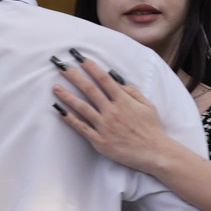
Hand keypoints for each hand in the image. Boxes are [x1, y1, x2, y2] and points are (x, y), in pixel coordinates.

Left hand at [49, 52, 176, 173]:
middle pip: (89, 89)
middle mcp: (112, 111)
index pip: (103, 79)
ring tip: (55, 87)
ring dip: (67, 96)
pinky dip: (70, 120)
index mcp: (123, 100)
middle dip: (74, 76)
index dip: (90, 67)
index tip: (79, 58)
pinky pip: (82, 128)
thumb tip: (116, 79)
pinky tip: (60, 111)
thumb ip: (131, 91)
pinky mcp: (100, 142)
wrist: (155, 153)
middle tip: (61, 66)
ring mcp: (105, 127)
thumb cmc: (151, 128)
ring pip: (82, 108)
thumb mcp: (147, 105)